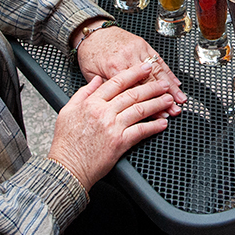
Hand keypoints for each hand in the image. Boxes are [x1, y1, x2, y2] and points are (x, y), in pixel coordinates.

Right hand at [48, 61, 173, 189]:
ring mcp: (113, 127)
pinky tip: (162, 123)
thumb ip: (83, 92)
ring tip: (168, 100)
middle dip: (151, 87)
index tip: (145, 68)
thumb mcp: (67, 110)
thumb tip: (95, 80)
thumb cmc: (66, 143)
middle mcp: (103, 113)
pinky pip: (141, 131)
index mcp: (91, 103)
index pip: (117, 82)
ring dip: (157, 104)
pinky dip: (154, 126)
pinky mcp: (119, 143)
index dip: (134, 73)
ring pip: (139, 110)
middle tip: (163, 83)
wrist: (67, 167)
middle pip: (132, 94)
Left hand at [75, 22, 185, 115]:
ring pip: (158, 70)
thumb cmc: (90, 53)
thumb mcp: (90, 74)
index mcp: (114, 67)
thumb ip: (105, 89)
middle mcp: (128, 57)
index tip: (159, 115)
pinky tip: (176, 82)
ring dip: (171, 86)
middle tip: (175, 109)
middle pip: (150, 81)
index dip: (148, 103)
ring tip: (180, 99)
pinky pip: (158, 59)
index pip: (135, 90)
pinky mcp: (142, 44)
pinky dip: (168, 72)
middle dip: (164, 97)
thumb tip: (118, 105)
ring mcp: (137, 50)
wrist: (92, 32)